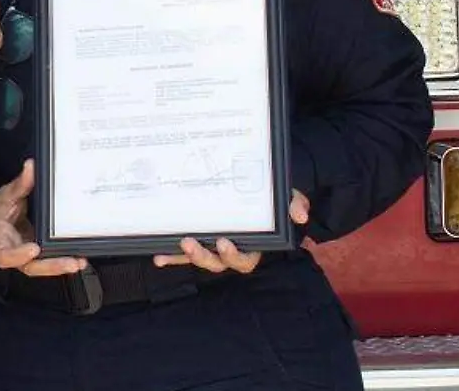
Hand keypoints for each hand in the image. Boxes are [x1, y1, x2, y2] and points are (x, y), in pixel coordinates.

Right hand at [0, 159, 86, 277]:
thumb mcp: (6, 194)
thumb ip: (19, 184)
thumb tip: (30, 167)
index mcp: (0, 238)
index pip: (5, 254)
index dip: (19, 255)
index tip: (34, 248)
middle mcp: (14, 251)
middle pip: (30, 266)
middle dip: (51, 266)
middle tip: (71, 262)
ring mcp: (26, 255)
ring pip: (42, 266)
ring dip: (61, 266)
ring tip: (79, 261)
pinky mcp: (37, 254)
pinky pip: (49, 260)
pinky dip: (63, 260)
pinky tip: (79, 258)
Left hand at [152, 190, 310, 273]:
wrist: (261, 194)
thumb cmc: (274, 201)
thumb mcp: (288, 198)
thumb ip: (295, 204)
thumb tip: (300, 214)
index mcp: (253, 247)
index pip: (244, 260)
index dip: (233, 255)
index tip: (224, 242)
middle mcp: (231, 252)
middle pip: (217, 263)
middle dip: (203, 256)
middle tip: (190, 243)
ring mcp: (214, 249)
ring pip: (200, 259)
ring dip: (184, 257)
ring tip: (172, 247)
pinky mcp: (200, 242)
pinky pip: (183, 254)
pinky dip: (172, 257)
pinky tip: (158, 256)